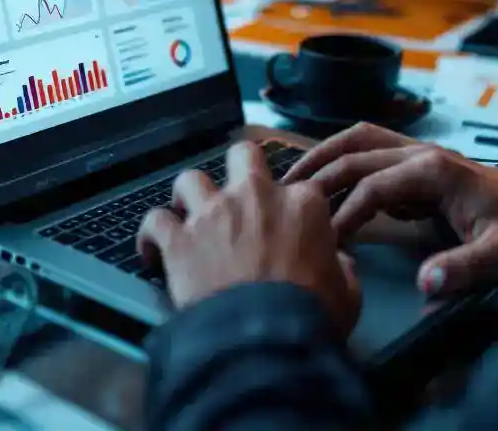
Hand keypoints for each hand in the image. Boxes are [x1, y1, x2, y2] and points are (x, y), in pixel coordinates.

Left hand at [137, 142, 360, 334]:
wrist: (265, 340)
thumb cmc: (311, 317)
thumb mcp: (348, 293)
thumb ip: (341, 268)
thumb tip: (338, 262)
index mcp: (302, 205)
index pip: (300, 188)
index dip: (291, 207)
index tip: (287, 225)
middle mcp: (254, 197)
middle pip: (242, 156)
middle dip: (238, 169)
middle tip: (234, 195)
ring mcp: (212, 214)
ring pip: (189, 179)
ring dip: (187, 196)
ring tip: (186, 214)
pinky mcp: (178, 238)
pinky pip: (154, 220)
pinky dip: (149, 234)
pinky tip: (151, 250)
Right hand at [284, 122, 497, 295]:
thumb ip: (464, 267)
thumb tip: (425, 284)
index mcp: (433, 171)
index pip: (371, 186)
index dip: (344, 212)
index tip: (327, 239)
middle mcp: (420, 152)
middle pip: (354, 153)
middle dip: (318, 174)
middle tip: (286, 197)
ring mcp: (419, 151)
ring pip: (358, 138)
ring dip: (324, 153)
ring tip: (295, 174)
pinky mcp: (419, 158)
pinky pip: (370, 147)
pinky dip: (343, 156)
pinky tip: (330, 178)